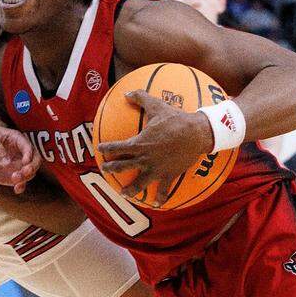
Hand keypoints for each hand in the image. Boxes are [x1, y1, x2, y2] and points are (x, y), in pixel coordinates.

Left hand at [0, 125, 40, 192]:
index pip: (27, 146)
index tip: (25, 162)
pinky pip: (22, 181)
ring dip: (26, 177)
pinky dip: (22, 186)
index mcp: (16, 139)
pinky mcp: (14, 174)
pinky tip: (17, 189)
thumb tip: (6, 162)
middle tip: (24, 173)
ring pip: (30, 171)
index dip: (29, 154)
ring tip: (14, 180)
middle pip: (35, 159)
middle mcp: (21, 152)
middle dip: (32, 166)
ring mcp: (19, 164)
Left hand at [97, 90, 212, 207]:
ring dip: (130, 189)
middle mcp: (145, 158)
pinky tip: (157, 203)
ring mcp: (156, 168)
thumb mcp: (157, 105)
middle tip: (104, 169)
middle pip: (123, 165)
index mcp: (139, 143)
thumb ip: (140, 98)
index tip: (100, 149)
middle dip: (112, 168)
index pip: (118, 147)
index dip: (107, 147)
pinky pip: (163, 189)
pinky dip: (160, 197)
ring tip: (123, 193)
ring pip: (139, 182)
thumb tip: (127, 92)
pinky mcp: (168, 174)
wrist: (196, 134)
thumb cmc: (175, 119)